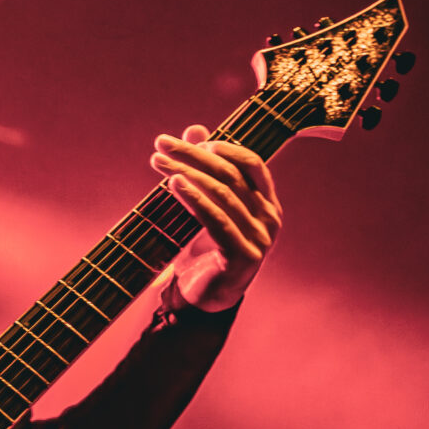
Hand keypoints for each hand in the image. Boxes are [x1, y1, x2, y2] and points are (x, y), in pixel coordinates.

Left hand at [151, 123, 282, 313]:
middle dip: (194, 155)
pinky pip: (216, 219)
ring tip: (158, 162)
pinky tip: (174, 185)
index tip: (191, 139)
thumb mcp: (204, 206)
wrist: (205, 299)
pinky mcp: (243, 255)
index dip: (223, 146)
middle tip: (162, 144)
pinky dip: (194, 199)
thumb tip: (195, 129)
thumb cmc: (205, 250)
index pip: (251, 163)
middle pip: (231, 175)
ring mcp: (260, 238)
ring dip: (186, 173)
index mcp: (267, 204)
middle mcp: (270, 218)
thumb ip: (203, 170)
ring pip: (222, 194)